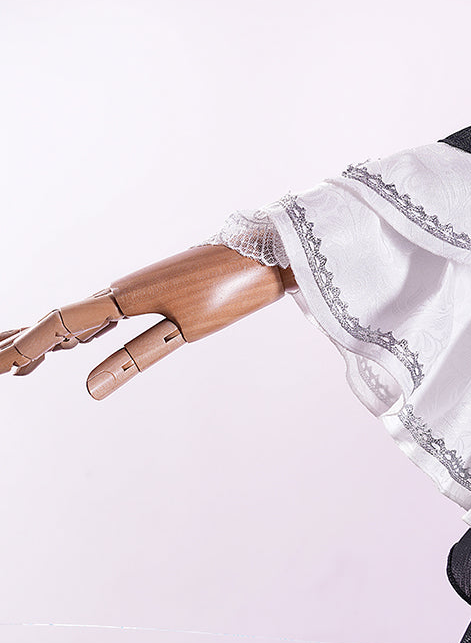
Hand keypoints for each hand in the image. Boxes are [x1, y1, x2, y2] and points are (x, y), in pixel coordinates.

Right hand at [0, 246, 293, 398]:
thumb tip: (87, 390)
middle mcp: (126, 289)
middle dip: (27, 341)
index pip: (63, 323)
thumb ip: (135, 358)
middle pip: (64, 318)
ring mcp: (143, 289)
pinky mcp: (162, 291)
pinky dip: (84, 331)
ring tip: (22, 361)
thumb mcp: (185, 329)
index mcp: (126, 296)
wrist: (273, 252)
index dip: (27, 345)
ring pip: (84, 316)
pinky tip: (79, 341)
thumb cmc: (232, 288)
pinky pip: (109, 313)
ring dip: (51, 339)